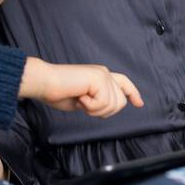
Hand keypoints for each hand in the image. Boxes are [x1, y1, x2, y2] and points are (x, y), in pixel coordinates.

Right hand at [22, 59, 144, 117]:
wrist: (45, 83)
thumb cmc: (57, 92)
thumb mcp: (83, 100)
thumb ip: (97, 101)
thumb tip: (108, 107)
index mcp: (100, 76)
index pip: (123, 83)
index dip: (133, 93)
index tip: (139, 103)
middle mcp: (105, 73)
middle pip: (120, 102)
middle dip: (104, 111)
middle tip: (84, 105)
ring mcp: (103, 75)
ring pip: (113, 105)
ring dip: (95, 110)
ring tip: (80, 100)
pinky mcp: (99, 79)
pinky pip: (103, 103)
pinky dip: (90, 106)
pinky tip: (80, 97)